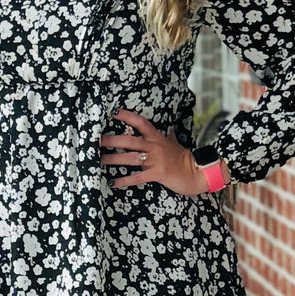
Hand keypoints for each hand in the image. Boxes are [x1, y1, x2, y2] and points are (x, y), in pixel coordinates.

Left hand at [99, 108, 225, 196]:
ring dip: (113, 160)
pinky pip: (137, 177)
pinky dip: (124, 180)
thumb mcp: (174, 143)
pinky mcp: (157, 174)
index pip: (141, 122)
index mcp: (157, 138)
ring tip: (99, 161)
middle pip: (130, 140)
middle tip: (97, 140)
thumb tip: (167, 129)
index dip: (127, 116)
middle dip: (112, 140)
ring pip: (130, 158)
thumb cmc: (184, 159)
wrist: (197, 172)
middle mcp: (155, 146)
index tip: (113, 112)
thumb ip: (167, 136)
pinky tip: (113, 183)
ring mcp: (156, 160)